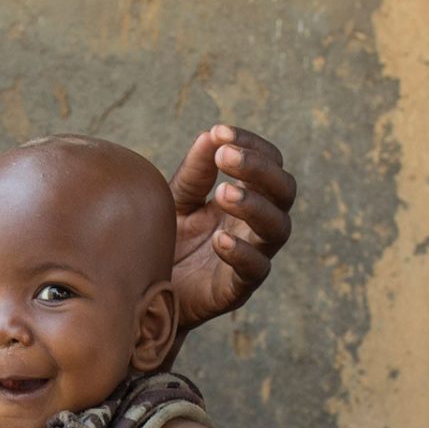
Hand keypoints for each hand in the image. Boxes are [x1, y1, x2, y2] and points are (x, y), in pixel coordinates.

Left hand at [168, 125, 297, 329]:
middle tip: (225, 157)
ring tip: (223, 193)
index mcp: (247, 196)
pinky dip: (242, 252)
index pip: (269, 162)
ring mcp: (252, 255)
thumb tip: (211, 135)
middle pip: (284, 191)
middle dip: (259, 169)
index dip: (251, 145)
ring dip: (254, 205)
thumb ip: (194, 173)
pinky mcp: (237, 288)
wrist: (144, 294)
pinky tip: (220, 239)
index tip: (221, 132)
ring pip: (277, 228)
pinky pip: (255, 270)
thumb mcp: (176, 200)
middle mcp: (256, 223)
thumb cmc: (167, 242)